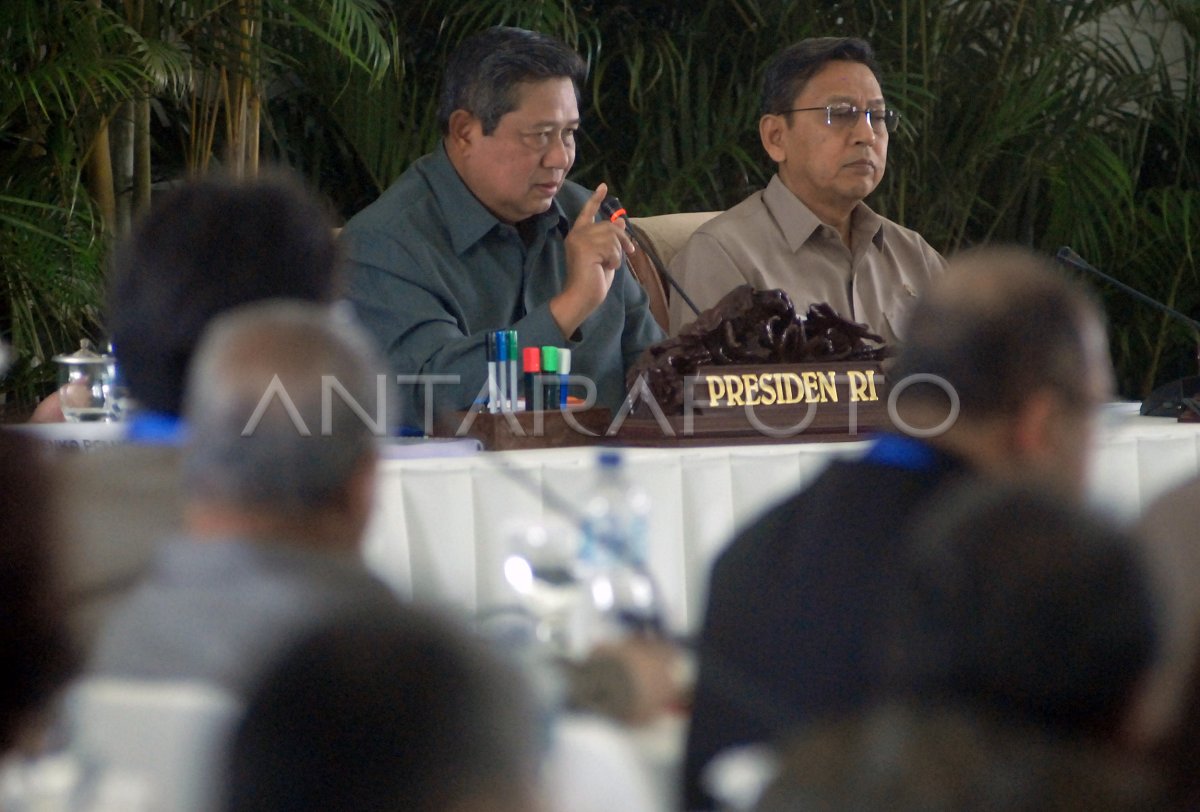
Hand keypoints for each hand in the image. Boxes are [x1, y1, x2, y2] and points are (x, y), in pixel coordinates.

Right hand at [550, 183, 635, 337]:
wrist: (581, 298)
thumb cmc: (593, 281)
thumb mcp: (606, 256)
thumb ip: (610, 240)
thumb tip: (618, 221)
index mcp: (579, 235)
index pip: (588, 212)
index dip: (596, 200)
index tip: (604, 186)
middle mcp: (576, 234)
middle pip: (609, 225)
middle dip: (622, 239)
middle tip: (630, 252)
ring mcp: (579, 240)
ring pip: (612, 237)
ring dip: (618, 253)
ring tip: (611, 265)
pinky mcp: (585, 248)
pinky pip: (611, 248)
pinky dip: (615, 260)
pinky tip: (607, 268)